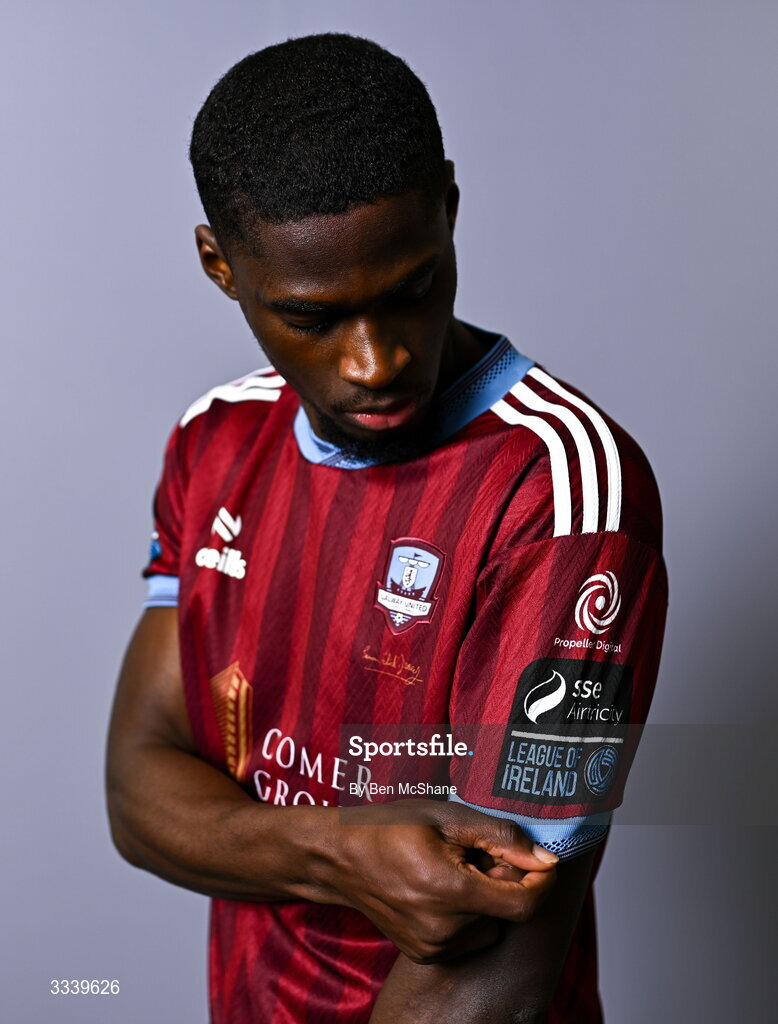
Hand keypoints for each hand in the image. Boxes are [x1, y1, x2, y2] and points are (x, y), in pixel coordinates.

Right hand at [313, 799, 557, 963]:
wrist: (340, 857)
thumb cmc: (390, 828)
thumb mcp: (447, 816)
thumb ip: (500, 837)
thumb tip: (544, 858)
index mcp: (451, 892)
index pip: (524, 905)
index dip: (541, 882)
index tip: (539, 860)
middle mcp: (444, 930)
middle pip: (506, 912)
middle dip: (504, 880)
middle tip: (476, 851)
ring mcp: (433, 947)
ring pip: (490, 925)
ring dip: (487, 898)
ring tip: (454, 868)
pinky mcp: (425, 954)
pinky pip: (469, 937)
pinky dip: (469, 914)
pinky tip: (442, 888)